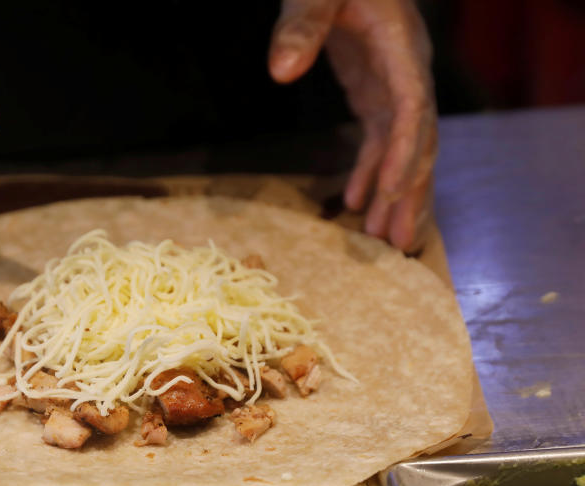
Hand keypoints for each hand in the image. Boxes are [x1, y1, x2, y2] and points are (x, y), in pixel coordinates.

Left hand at [268, 0, 436, 250]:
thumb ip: (301, 25)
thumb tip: (281, 72)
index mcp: (400, 48)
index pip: (412, 109)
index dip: (404, 154)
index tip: (390, 195)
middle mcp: (407, 70)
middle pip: (419, 141)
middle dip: (411, 193)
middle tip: (400, 243)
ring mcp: (394, 82)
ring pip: (405, 147)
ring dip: (396, 194)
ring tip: (384, 241)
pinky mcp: (376, 88)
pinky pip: (380, 138)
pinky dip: (370, 171)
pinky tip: (355, 203)